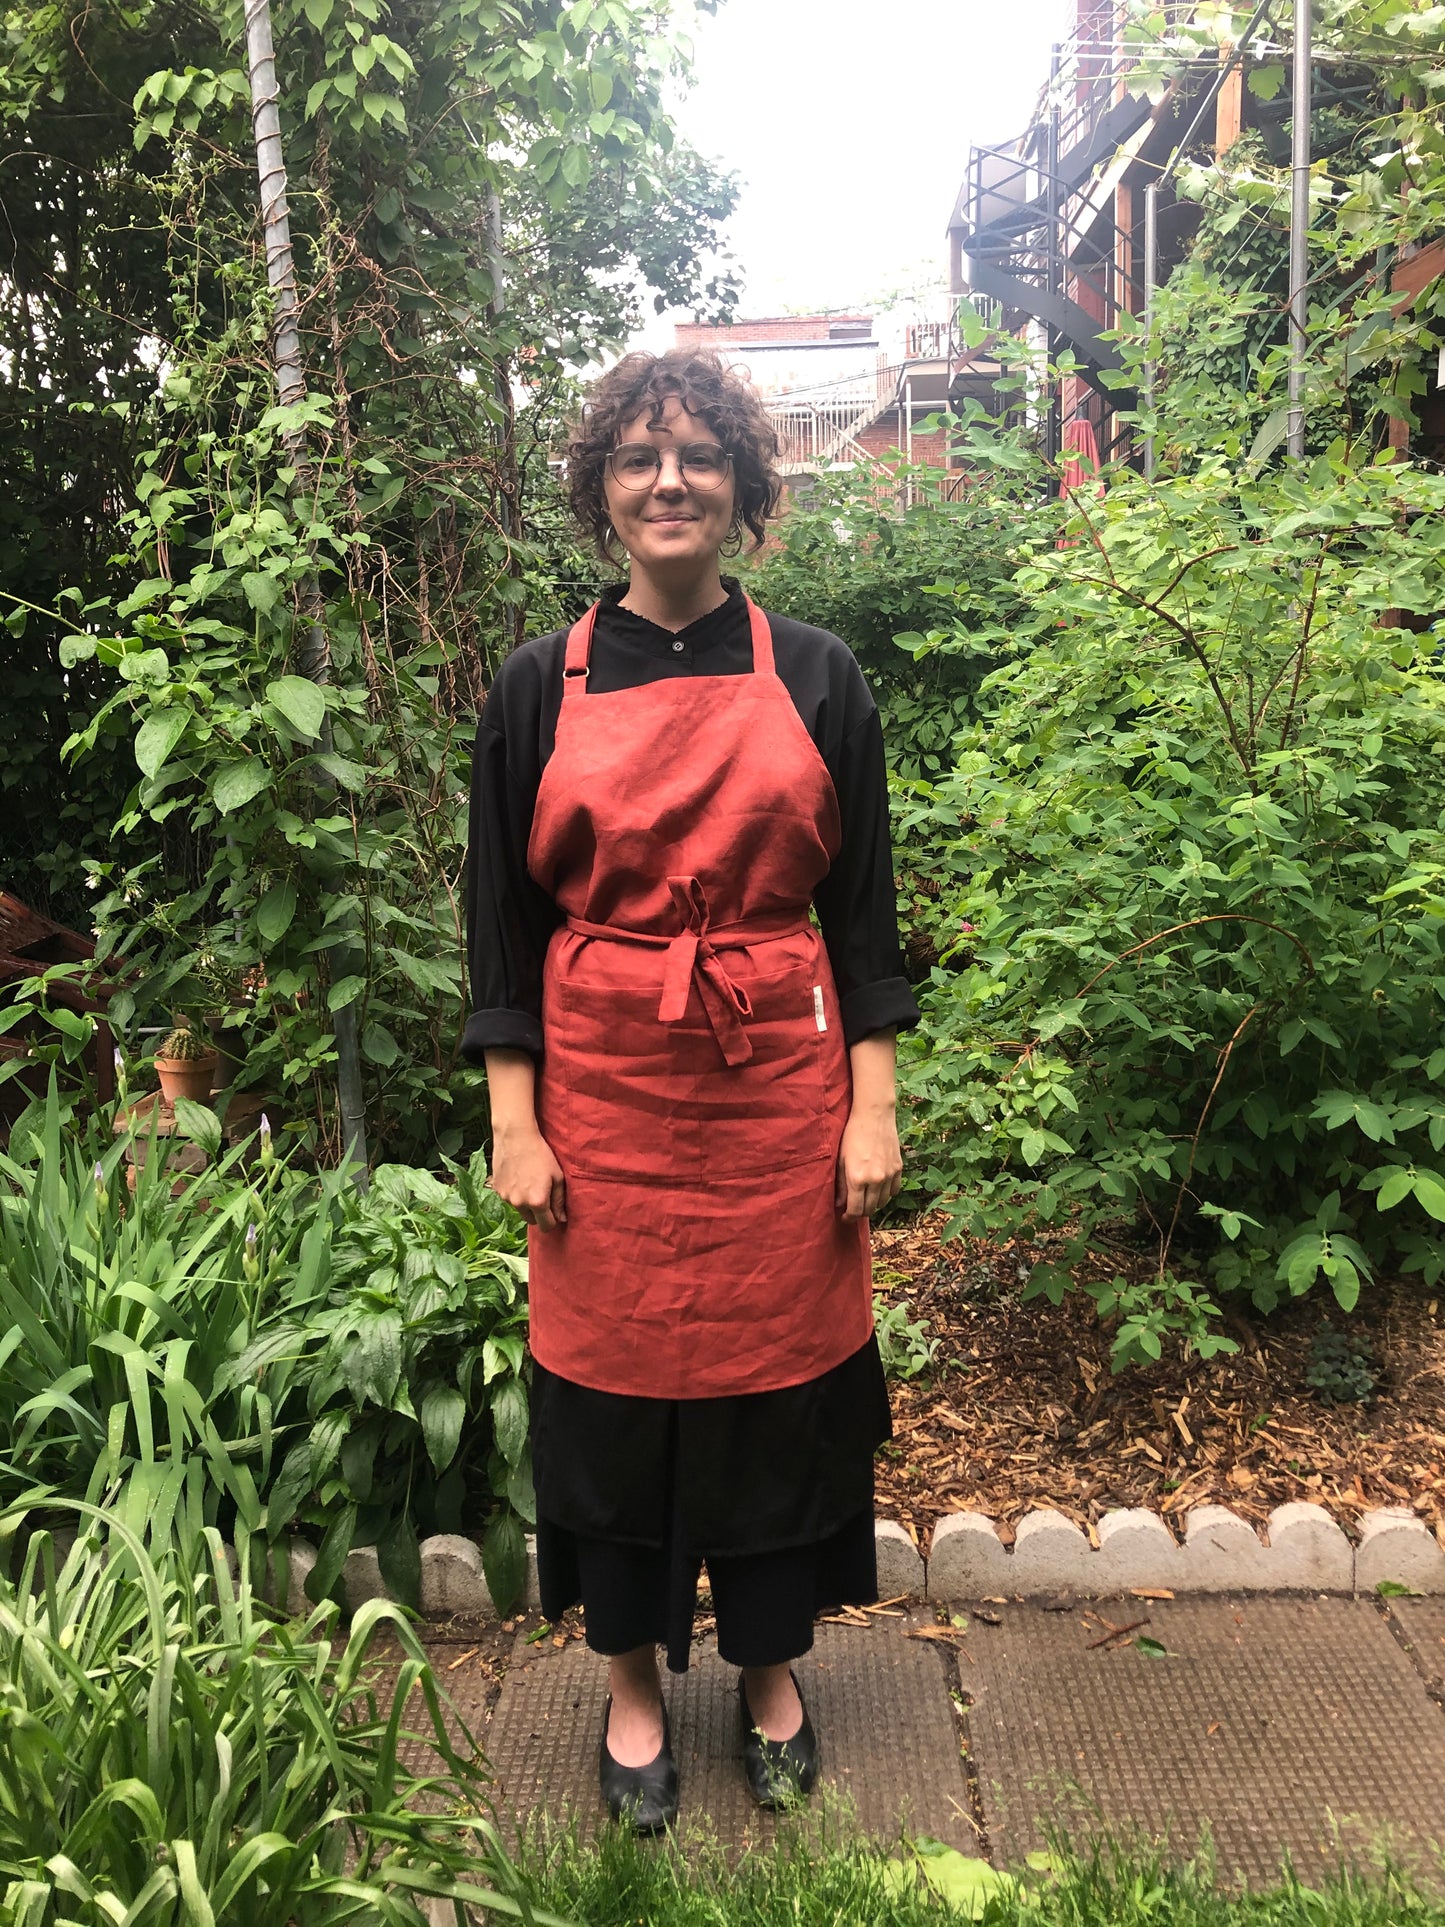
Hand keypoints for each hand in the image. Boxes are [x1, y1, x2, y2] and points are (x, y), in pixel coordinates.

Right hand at [492, 1125, 566, 1231]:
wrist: (516, 1136)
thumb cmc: (541, 1154)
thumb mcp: (557, 1176)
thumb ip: (559, 1200)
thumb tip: (561, 1219)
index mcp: (537, 1201)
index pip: (546, 1226)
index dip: (553, 1221)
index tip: (555, 1212)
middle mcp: (520, 1203)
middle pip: (532, 1221)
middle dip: (539, 1214)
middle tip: (543, 1195)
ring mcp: (506, 1197)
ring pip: (519, 1209)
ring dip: (525, 1202)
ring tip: (529, 1181)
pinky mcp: (497, 1190)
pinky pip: (509, 1198)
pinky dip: (514, 1192)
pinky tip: (518, 1176)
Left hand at [835, 1100, 902, 1220]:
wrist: (874, 1116)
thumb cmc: (852, 1135)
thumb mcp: (841, 1160)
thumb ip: (841, 1185)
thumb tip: (840, 1204)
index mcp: (857, 1178)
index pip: (855, 1210)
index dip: (849, 1217)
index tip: (844, 1217)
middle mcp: (875, 1180)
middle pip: (870, 1209)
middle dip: (860, 1213)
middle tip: (853, 1210)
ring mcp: (889, 1175)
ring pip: (883, 1202)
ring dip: (873, 1205)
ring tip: (865, 1199)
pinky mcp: (898, 1168)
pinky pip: (894, 1190)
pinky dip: (886, 1194)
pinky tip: (878, 1189)